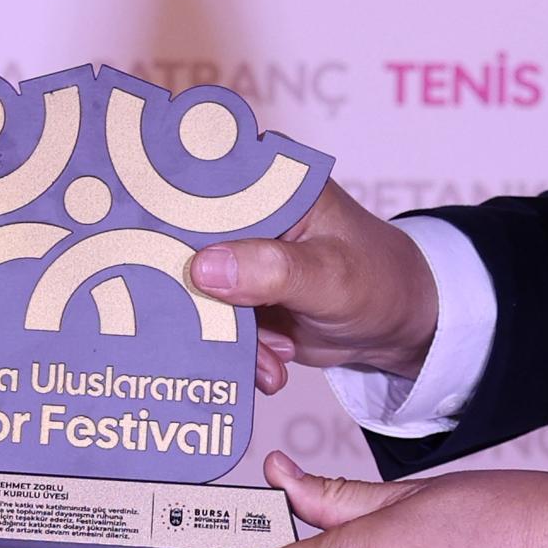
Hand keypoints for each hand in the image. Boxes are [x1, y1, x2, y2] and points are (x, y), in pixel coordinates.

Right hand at [184, 180, 438, 399]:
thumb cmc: (378, 279)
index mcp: (264, 180)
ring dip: (225, 336)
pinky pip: (216, 326)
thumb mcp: (331, 275)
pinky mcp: (238, 298)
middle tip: (206, 332)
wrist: (399, 325)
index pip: (197, 188)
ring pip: (196, 293)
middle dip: (191, 294)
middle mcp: (243, 213)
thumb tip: (203, 269)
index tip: (148, 258)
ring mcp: (238, 258)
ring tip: (272, 357)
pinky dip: (240, 353)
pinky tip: (274, 368)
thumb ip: (273, 270)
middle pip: (184, 244)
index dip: (166, 219)